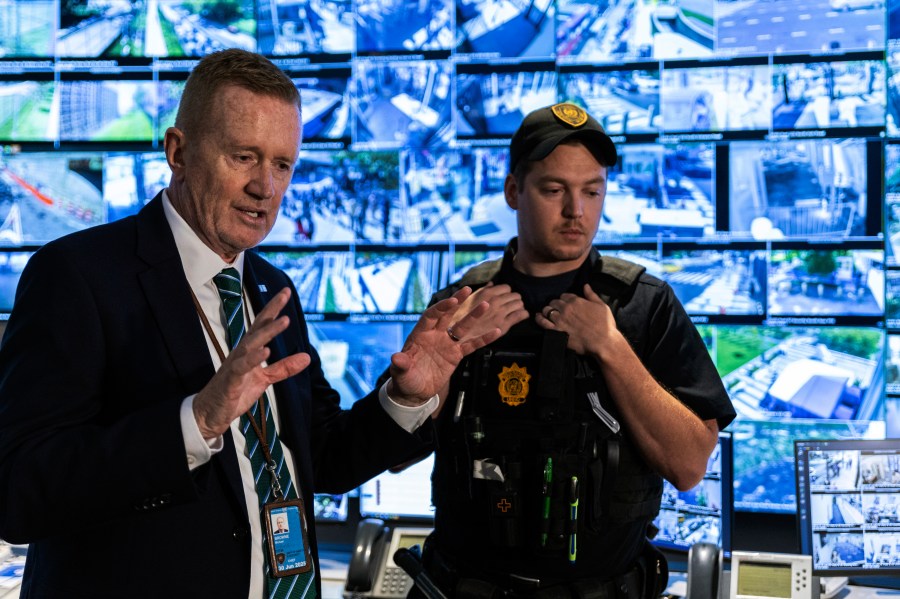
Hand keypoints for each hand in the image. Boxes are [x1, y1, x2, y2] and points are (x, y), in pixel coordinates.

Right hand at [194, 287, 310, 438]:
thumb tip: (307, 357)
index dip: (274, 308)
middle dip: (271, 310)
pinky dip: (254, 358)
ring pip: (252, 343)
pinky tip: (266, 351)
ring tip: (284, 321)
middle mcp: (241, 352)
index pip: (262, 325)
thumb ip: (284, 368)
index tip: (285, 292)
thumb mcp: (264, 379)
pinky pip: (242, 366)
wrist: (211, 413)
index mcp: (249, 350)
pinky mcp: (231, 380)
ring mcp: (235, 365)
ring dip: (268, 332)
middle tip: (285, 295)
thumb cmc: (235, 392)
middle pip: (258, 327)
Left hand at [388, 286, 501, 404]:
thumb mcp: (401, 373)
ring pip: (462, 327)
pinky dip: (483, 339)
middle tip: (468, 289)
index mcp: (420, 334)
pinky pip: (471, 345)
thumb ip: (400, 365)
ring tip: (486, 304)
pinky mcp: (455, 355)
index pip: (431, 316)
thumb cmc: (405, 379)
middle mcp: (434, 335)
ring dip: (473, 316)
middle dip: (457, 302)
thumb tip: (396, 358)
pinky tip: (497, 331)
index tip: (452, 301)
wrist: (415, 392)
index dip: (441, 308)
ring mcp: (446, 344)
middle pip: (447, 315)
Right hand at [448, 282, 527, 340]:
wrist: (459, 334)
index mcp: (487, 293)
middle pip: (515, 295)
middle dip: (514, 299)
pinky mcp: (504, 325)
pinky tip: (522, 316)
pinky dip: (523, 314)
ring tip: (516, 310)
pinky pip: (520, 316)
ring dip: (519, 306)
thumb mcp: (469, 299)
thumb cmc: (461, 316)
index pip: (506, 288)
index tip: (505, 297)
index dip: (506, 292)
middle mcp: (495, 302)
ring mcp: (500, 314)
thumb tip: (491, 284)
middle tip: (511, 304)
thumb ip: (482, 290)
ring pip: (519, 304)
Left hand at [535, 284, 614, 355]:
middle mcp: (566, 308)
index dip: (564, 299)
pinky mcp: (557, 331)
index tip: (565, 303)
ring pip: (547, 310)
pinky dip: (539, 319)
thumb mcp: (602, 306)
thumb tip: (586, 285)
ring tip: (548, 313)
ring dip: (547, 311)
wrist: (603, 342)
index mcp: (576, 301)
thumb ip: (591, 295)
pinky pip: (543, 323)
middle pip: (554, 302)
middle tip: (556, 309)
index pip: (564, 296)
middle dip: (554, 305)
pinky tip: (538, 317)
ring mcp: (560, 320)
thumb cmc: (605, 324)